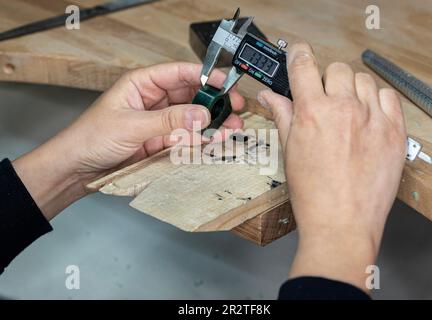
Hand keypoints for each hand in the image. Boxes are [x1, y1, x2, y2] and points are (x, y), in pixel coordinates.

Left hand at [13, 62, 244, 219]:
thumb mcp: (131, 125)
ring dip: (214, 123)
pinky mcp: (162, 142)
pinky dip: (203, 140)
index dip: (205, 76)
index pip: (179, 73)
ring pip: (193, 118)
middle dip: (215, 102)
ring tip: (234, 128)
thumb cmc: (91, 138)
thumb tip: (202, 113)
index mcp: (142, 84)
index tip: (225, 83)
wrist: (79, 169)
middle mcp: (154, 101)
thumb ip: (169, 120)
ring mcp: (160, 122)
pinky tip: (218, 140)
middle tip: (236, 108)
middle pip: (191, 96)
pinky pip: (187, 138)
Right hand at [258, 42, 406, 290]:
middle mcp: (343, 109)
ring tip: (347, 111)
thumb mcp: (289, 151)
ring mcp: (372, 119)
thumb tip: (270, 96)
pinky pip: (388, 96)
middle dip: (326, 79)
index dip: (298, 54)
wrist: (341, 223)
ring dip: (351, 89)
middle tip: (323, 98)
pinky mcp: (394, 131)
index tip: (299, 54)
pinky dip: (377, 100)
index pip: (304, 64)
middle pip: (337, 68)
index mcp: (312, 113)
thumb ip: (282, 116)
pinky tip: (367, 118)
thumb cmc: (312, 194)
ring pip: (363, 80)